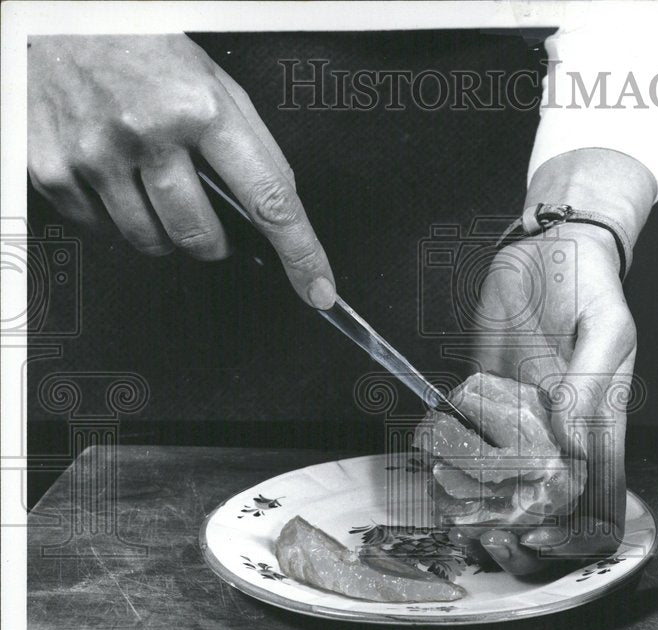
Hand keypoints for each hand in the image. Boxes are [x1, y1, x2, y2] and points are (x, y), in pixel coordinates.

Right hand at [27, 35, 335, 307]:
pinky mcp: (53, 171)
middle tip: (204, 206)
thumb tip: (280, 207)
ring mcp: (96, 154)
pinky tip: (115, 176)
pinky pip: (102, 231)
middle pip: (200, 238)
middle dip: (214, 240)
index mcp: (201, 109)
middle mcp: (147, 132)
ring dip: (164, 231)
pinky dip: (116, 217)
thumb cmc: (143, 51)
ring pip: (151, 243)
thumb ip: (252, 146)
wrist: (59, 20)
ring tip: (154, 182)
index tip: (318, 288)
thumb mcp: (215, 84)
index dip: (299, 253)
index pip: (268, 200)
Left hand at [472, 223, 637, 573]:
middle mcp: (554, 434)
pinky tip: (432, 451)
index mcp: (595, 428)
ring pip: (493, 481)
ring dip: (468, 493)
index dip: (571, 534)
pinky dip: (441, 453)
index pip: (592, 500)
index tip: (537, 535)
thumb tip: (573, 441)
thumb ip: (589, 387)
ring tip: (451, 481)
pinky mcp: (481, 395)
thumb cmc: (591, 287)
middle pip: (538, 507)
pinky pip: (460, 438)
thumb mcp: (607, 329)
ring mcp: (515, 418)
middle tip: (484, 523)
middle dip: (509, 528)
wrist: (550, 248)